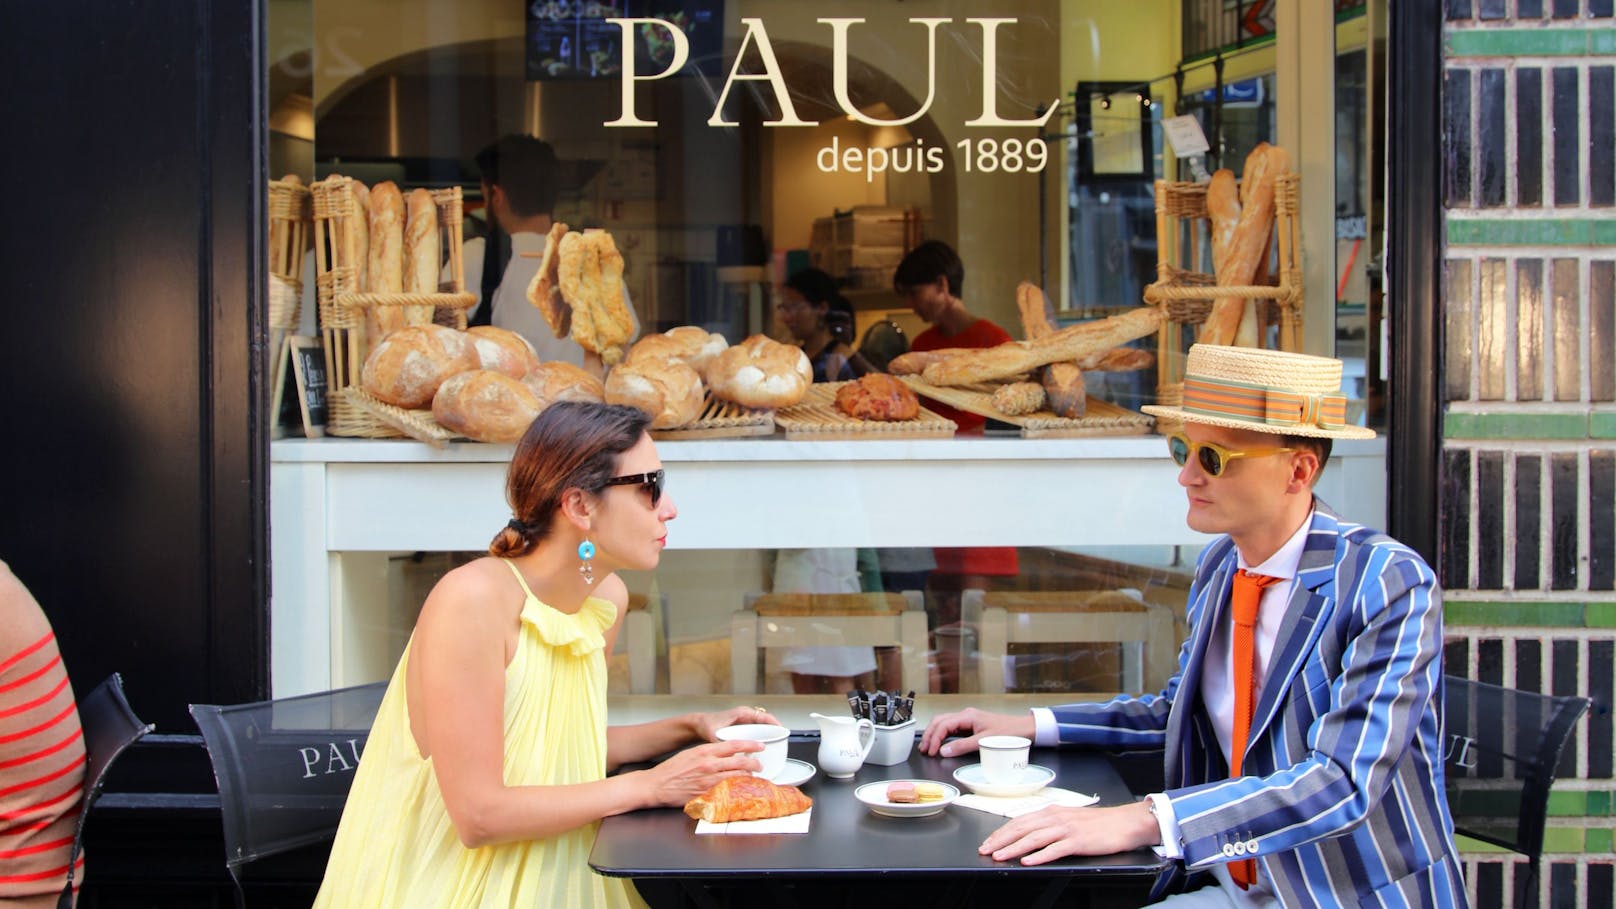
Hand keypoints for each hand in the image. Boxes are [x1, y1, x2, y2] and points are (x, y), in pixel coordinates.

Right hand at [640, 740, 762, 807]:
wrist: (656, 785)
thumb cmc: (671, 770)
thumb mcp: (690, 754)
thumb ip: (708, 753)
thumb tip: (726, 754)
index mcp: (704, 751)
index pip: (733, 745)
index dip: (750, 745)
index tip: (759, 746)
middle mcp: (709, 764)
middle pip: (740, 762)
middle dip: (754, 764)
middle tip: (759, 765)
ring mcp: (708, 780)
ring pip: (737, 777)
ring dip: (748, 778)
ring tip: (752, 779)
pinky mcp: (706, 794)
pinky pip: (727, 791)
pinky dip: (736, 790)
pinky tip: (740, 790)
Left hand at [692, 705, 778, 741]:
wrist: (699, 725)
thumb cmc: (706, 725)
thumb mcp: (714, 735)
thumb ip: (723, 744)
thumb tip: (730, 754)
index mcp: (742, 713)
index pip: (764, 716)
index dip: (775, 723)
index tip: (782, 731)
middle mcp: (746, 716)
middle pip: (766, 722)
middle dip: (775, 731)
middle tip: (781, 743)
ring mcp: (745, 721)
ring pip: (762, 727)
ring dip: (769, 736)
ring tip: (775, 748)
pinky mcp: (743, 728)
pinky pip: (757, 731)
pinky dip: (762, 738)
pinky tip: (762, 749)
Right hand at [918, 707, 1033, 756]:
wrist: (1026, 728)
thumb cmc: (1009, 732)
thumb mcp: (985, 741)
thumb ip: (963, 746)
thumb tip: (944, 751)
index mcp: (967, 716)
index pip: (943, 725)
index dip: (934, 739)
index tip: (930, 751)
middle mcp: (966, 715)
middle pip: (940, 721)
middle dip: (930, 734)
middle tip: (924, 749)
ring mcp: (968, 719)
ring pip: (944, 723)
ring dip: (935, 734)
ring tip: (928, 746)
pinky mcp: (972, 725)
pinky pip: (952, 727)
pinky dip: (943, 735)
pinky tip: (941, 742)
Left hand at [979, 802, 1158, 864]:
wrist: (1125, 823)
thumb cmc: (1099, 823)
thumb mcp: (1069, 818)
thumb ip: (1049, 824)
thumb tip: (1028, 834)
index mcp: (1052, 811)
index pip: (1020, 821)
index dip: (1002, 832)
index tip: (988, 841)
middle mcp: (1056, 817)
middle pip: (1022, 828)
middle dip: (1001, 840)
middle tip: (986, 850)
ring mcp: (1067, 829)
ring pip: (1034, 838)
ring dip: (1013, 847)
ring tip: (999, 856)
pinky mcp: (1078, 841)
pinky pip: (1054, 849)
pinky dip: (1039, 855)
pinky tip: (1028, 861)